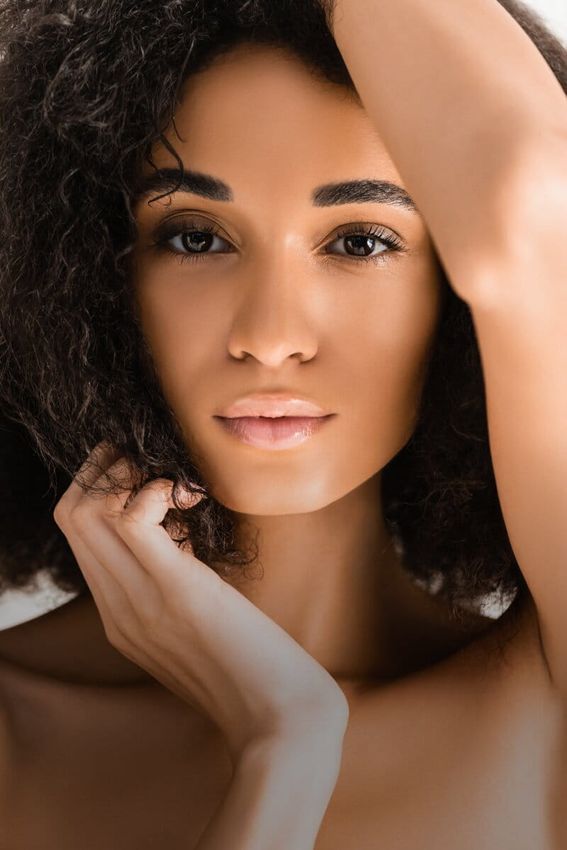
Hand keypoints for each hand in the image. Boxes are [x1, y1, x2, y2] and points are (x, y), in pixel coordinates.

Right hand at [53, 441, 348, 761]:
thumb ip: (174, 584)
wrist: (284, 723)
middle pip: (73, 513)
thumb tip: (180, 535)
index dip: (101, 485)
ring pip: (90, 511)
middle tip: (152, 461)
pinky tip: (190, 499)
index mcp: (120, 616)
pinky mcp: (179, 592)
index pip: (77, 532)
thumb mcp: (198, 624)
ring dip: (129, 472)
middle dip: (106, 467)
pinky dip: (155, 490)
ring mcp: (141, 601)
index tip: (142, 469)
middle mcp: (118, 607)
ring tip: (175, 482)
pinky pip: (135, 520)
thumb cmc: (255, 670)